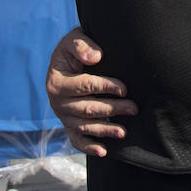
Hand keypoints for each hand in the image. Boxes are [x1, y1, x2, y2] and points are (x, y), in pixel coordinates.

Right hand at [45, 27, 136, 156]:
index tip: (124, 88)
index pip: (84, 86)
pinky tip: (103, 151)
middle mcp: (57, 102)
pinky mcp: (69, 125)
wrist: (68, 61)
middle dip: (111, 109)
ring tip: (124, 132)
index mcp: (57, 82)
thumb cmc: (75, 49)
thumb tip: (95, 57)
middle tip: (133, 108)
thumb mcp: (74, 38)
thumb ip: (82, 44)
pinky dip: (89, 146)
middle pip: (87, 109)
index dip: (105, 87)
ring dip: (104, 130)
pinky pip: (76, 140)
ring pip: (84, 127)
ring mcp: (63, 116)